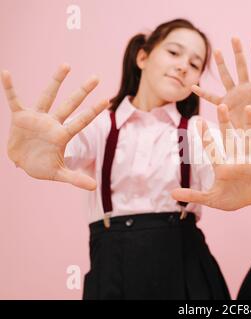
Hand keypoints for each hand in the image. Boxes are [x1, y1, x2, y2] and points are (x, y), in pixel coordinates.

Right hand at [1, 65, 108, 189]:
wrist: (22, 163)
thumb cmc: (42, 166)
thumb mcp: (58, 173)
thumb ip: (75, 178)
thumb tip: (94, 187)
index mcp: (62, 135)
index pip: (81, 121)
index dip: (93, 111)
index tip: (107, 100)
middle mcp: (53, 122)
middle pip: (71, 104)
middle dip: (83, 91)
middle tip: (97, 77)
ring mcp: (37, 118)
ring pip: (48, 96)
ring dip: (56, 81)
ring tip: (67, 65)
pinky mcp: (20, 117)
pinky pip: (14, 100)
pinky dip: (10, 88)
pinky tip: (6, 73)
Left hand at [171, 104, 250, 210]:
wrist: (243, 203)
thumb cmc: (225, 198)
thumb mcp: (209, 199)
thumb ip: (192, 195)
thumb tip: (172, 194)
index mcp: (221, 166)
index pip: (211, 148)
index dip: (205, 136)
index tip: (198, 121)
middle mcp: (234, 158)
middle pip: (229, 137)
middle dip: (225, 123)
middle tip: (222, 105)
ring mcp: (248, 161)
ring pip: (248, 139)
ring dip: (249, 125)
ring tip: (249, 108)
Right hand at [192, 38, 250, 134]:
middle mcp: (243, 89)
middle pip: (241, 68)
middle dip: (238, 53)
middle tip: (235, 38)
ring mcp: (233, 96)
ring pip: (226, 77)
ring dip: (222, 66)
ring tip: (217, 52)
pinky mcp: (224, 105)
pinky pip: (212, 98)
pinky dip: (203, 93)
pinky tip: (193, 87)